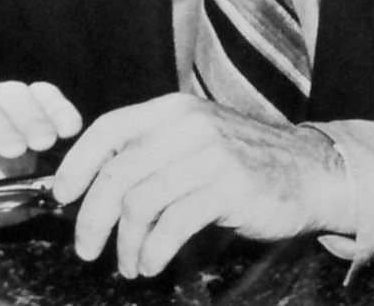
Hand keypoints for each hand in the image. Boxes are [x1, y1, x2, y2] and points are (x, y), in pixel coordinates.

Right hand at [0, 81, 81, 217]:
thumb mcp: (2, 185)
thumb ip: (28, 184)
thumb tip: (59, 194)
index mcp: (9, 109)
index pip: (37, 95)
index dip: (56, 108)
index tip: (72, 129)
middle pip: (10, 95)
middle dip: (32, 118)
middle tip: (45, 142)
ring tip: (14, 149)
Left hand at [52, 94, 352, 278]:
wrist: (310, 171)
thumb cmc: (247, 162)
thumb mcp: (197, 141)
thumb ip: (154, 152)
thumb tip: (96, 185)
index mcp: (173, 110)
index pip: (108, 128)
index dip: (77, 164)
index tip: (62, 195)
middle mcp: (188, 125)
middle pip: (116, 173)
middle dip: (92, 218)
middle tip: (88, 248)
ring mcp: (210, 154)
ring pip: (139, 203)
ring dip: (125, 243)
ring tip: (129, 263)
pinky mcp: (229, 186)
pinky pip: (171, 225)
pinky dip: (153, 251)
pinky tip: (152, 263)